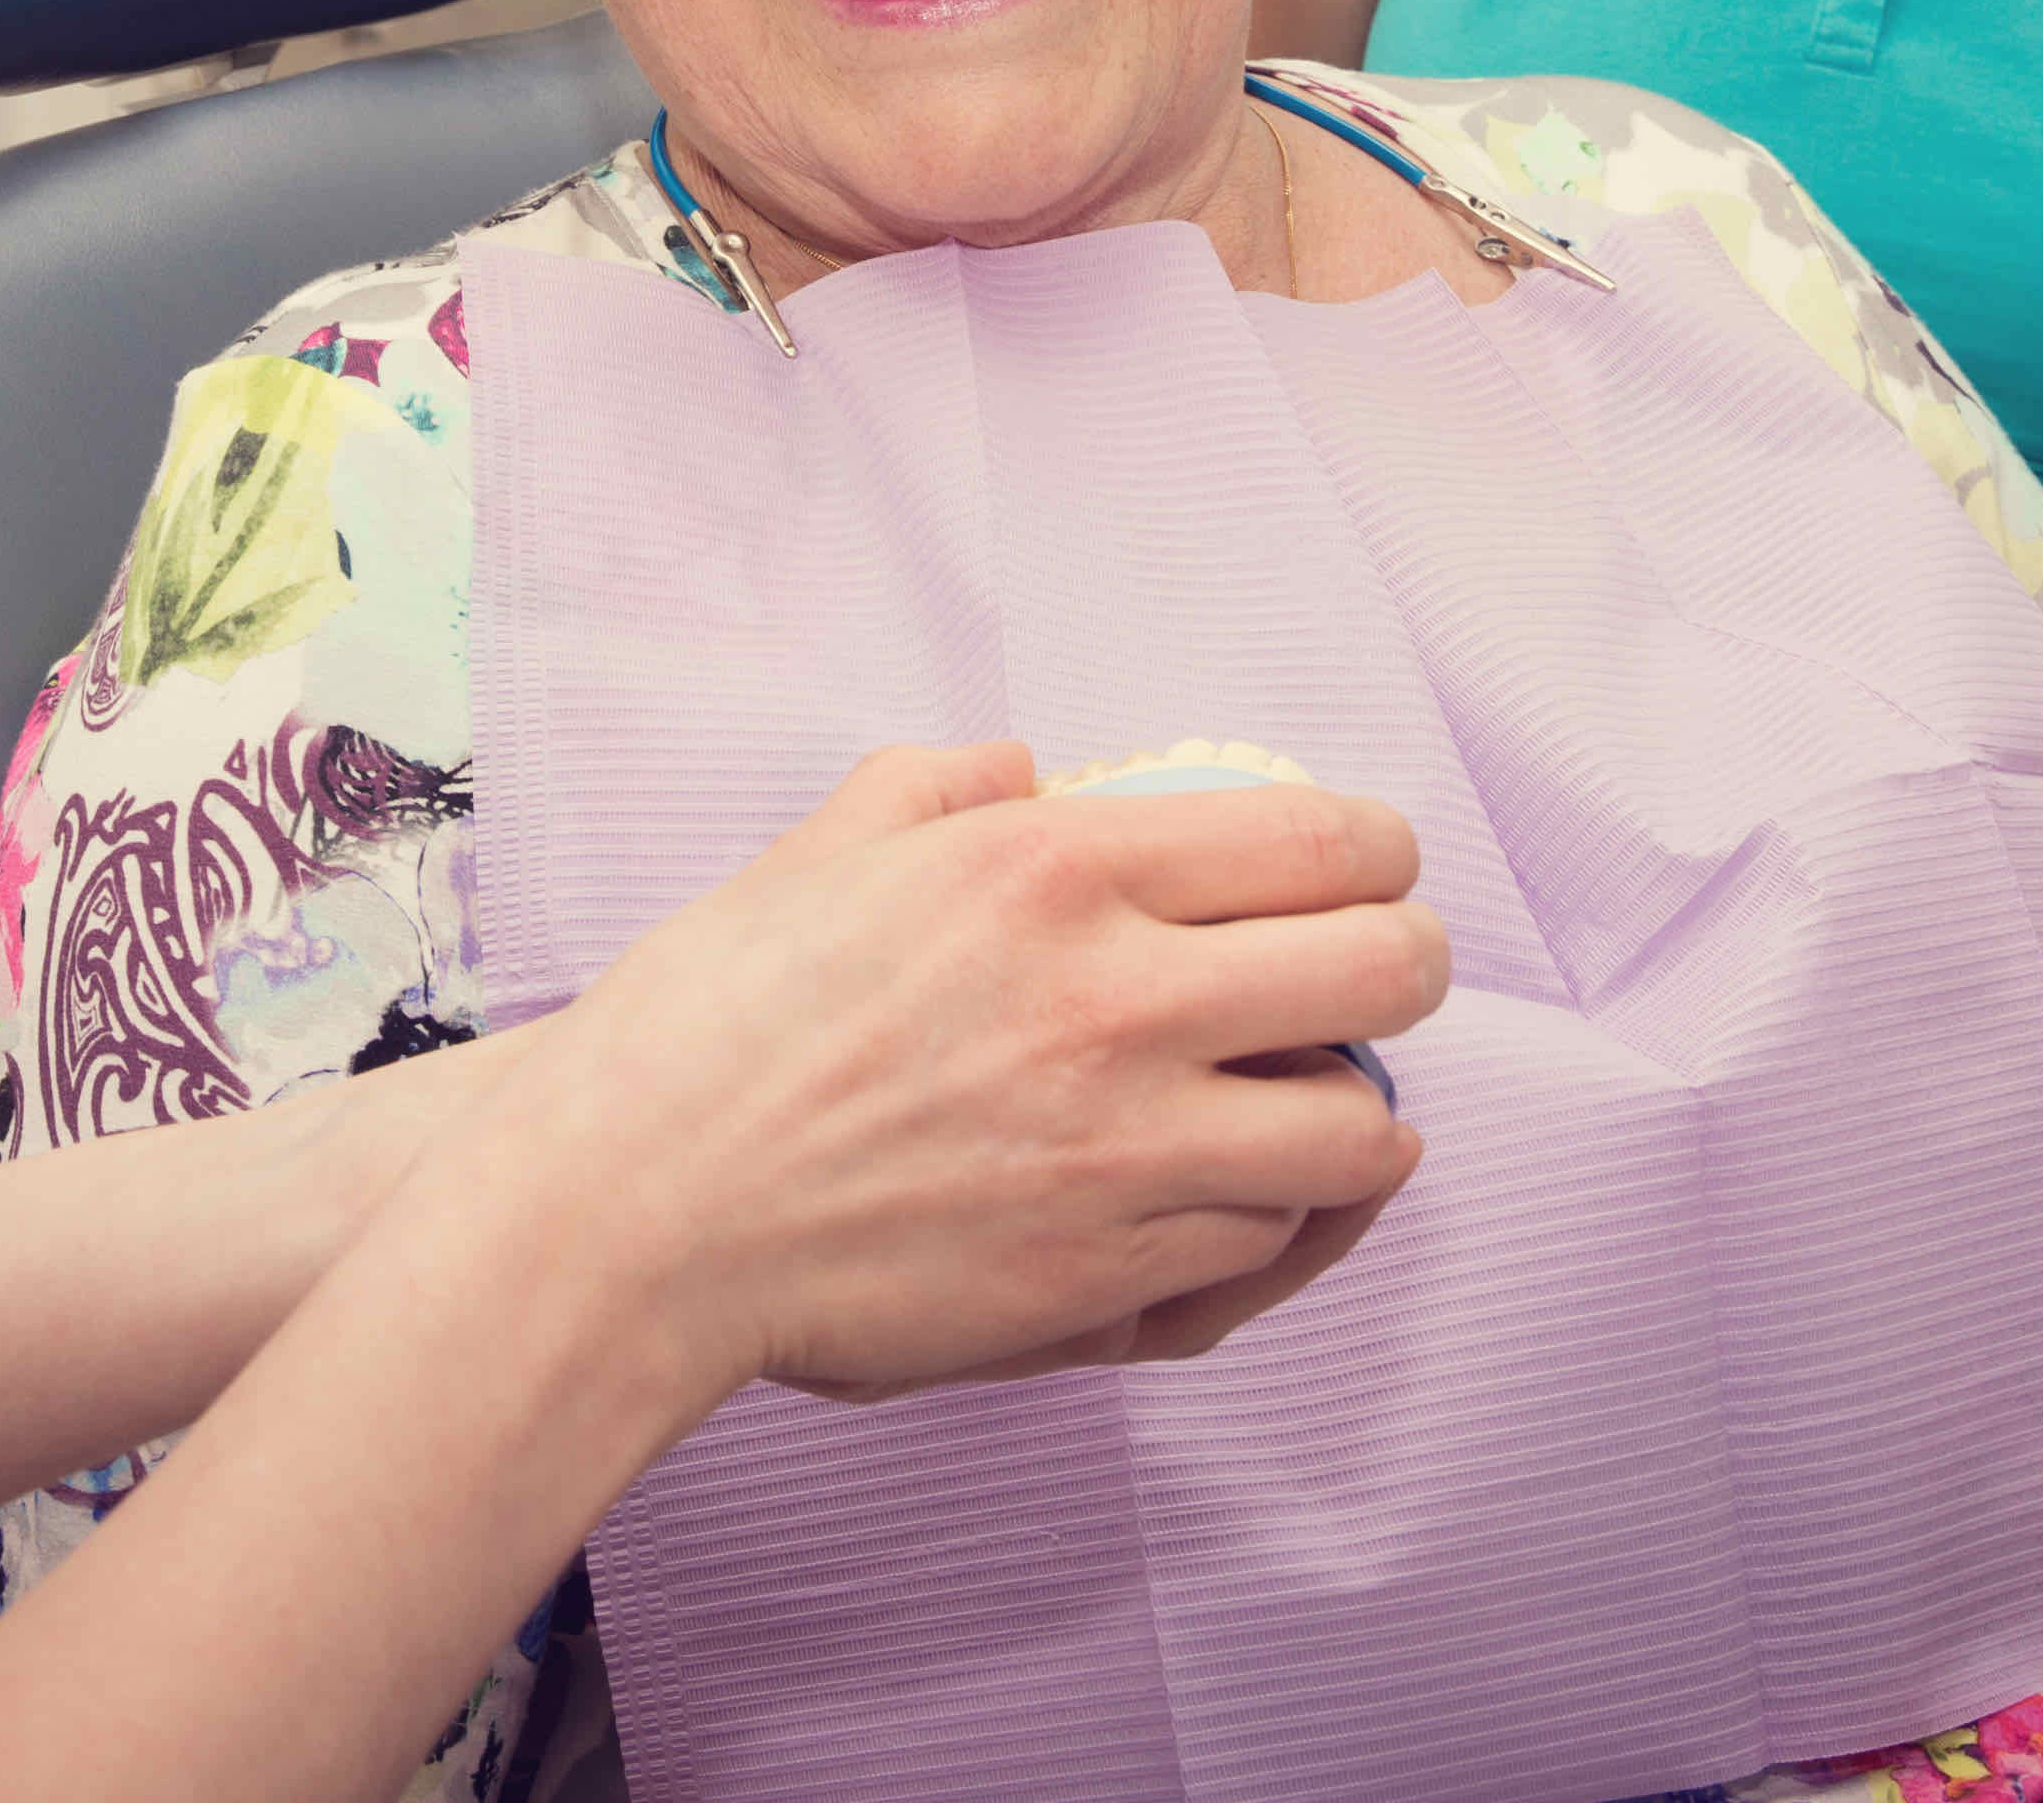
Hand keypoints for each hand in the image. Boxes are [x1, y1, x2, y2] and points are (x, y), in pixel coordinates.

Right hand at [469, 740, 1444, 1415]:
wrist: (638, 1209)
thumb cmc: (712, 1025)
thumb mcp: (828, 846)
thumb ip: (945, 784)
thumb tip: (1025, 766)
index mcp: (1054, 868)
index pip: (1321, 838)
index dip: (1378, 853)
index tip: (1371, 869)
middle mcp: (1116, 999)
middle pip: (1385, 972)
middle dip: (1404, 966)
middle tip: (1376, 978)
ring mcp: (1124, 1150)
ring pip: (1358, 1134)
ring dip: (1355, 1114)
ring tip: (1323, 1105)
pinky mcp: (1106, 1276)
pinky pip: (1267, 1243)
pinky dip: (1273, 1218)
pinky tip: (1237, 1195)